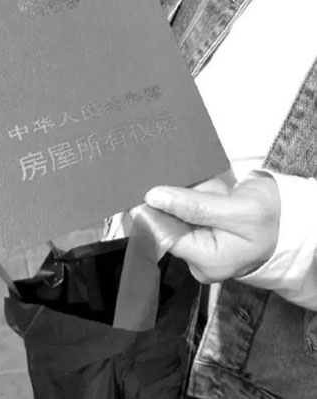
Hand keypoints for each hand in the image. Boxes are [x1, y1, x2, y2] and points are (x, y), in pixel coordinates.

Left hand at [144, 172, 280, 282]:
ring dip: (195, 193)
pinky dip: (200, 195)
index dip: (157, 210)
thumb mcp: (238, 210)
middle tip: (212, 192)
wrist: (293, 219)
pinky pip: (188, 209)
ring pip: (178, 210)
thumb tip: (154, 197)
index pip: (163, 235)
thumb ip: (195, 205)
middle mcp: (197, 260)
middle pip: (168, 222)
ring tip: (220, 193)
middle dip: (185, 198)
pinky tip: (217, 195)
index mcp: (206, 261)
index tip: (157, 187)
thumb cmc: (272, 219)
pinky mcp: (201, 233)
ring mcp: (199, 247)